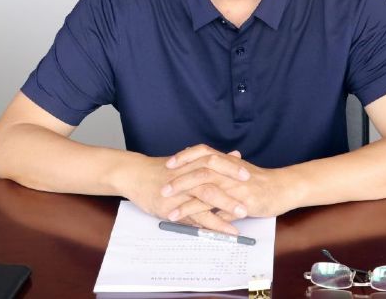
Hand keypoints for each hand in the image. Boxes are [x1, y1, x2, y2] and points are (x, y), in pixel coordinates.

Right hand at [118, 153, 246, 233]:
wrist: (134, 175)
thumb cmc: (163, 168)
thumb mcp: (188, 160)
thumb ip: (214, 159)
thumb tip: (236, 155)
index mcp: (192, 162)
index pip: (215, 162)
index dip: (231, 169)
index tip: (250, 174)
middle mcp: (186, 175)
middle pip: (212, 179)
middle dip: (232, 189)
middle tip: (250, 198)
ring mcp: (179, 191)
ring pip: (204, 198)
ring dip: (225, 207)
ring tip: (242, 216)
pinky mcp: (172, 206)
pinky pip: (194, 216)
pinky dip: (210, 222)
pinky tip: (223, 229)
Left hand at [162, 144, 293, 222]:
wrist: (284, 188)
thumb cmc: (260, 179)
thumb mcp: (238, 169)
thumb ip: (221, 166)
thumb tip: (201, 164)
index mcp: (228, 162)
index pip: (203, 152)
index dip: (185, 157)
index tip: (168, 162)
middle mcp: (230, 173)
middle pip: (201, 172)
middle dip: (180, 181)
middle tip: (162, 189)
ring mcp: (236, 189)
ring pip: (207, 193)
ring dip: (187, 203)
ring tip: (170, 211)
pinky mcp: (242, 205)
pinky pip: (220, 214)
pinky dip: (206, 220)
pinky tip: (195, 227)